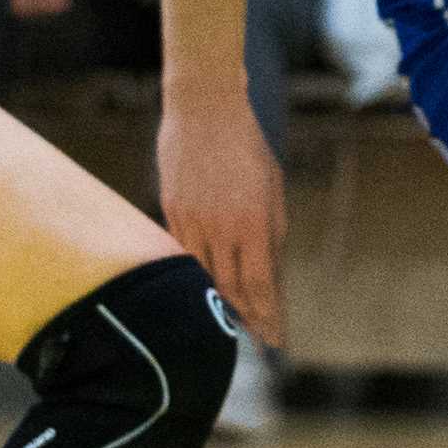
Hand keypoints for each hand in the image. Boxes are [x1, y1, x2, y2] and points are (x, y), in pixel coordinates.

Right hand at [156, 95, 290, 345]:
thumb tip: (271, 274)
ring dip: (220, 301)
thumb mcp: (273, 188)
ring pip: (203, 276)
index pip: (261, 285)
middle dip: (247, 317)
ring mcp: (191, 222)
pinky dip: (196, 273)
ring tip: (234, 319)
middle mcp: (220, 229)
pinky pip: (183, 253)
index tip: (277, 339)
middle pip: (231, 288)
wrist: (204, 108)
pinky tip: (205, 285)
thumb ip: (272, 233)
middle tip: (259, 337)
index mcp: (253, 222)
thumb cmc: (247, 146)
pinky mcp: (170, 212)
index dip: (269, 316)